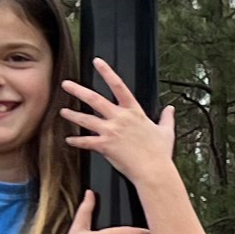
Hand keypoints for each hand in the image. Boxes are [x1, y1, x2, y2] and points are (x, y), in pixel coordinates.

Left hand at [57, 62, 176, 184]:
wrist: (154, 171)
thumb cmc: (160, 153)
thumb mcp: (166, 132)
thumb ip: (167, 118)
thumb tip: (171, 109)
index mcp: (134, 112)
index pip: (118, 86)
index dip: (107, 72)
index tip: (97, 62)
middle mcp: (120, 118)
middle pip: (94, 99)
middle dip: (78, 90)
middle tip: (66, 84)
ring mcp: (111, 131)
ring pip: (86, 119)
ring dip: (73, 115)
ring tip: (63, 111)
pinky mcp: (105, 146)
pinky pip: (86, 142)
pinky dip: (76, 141)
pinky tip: (69, 140)